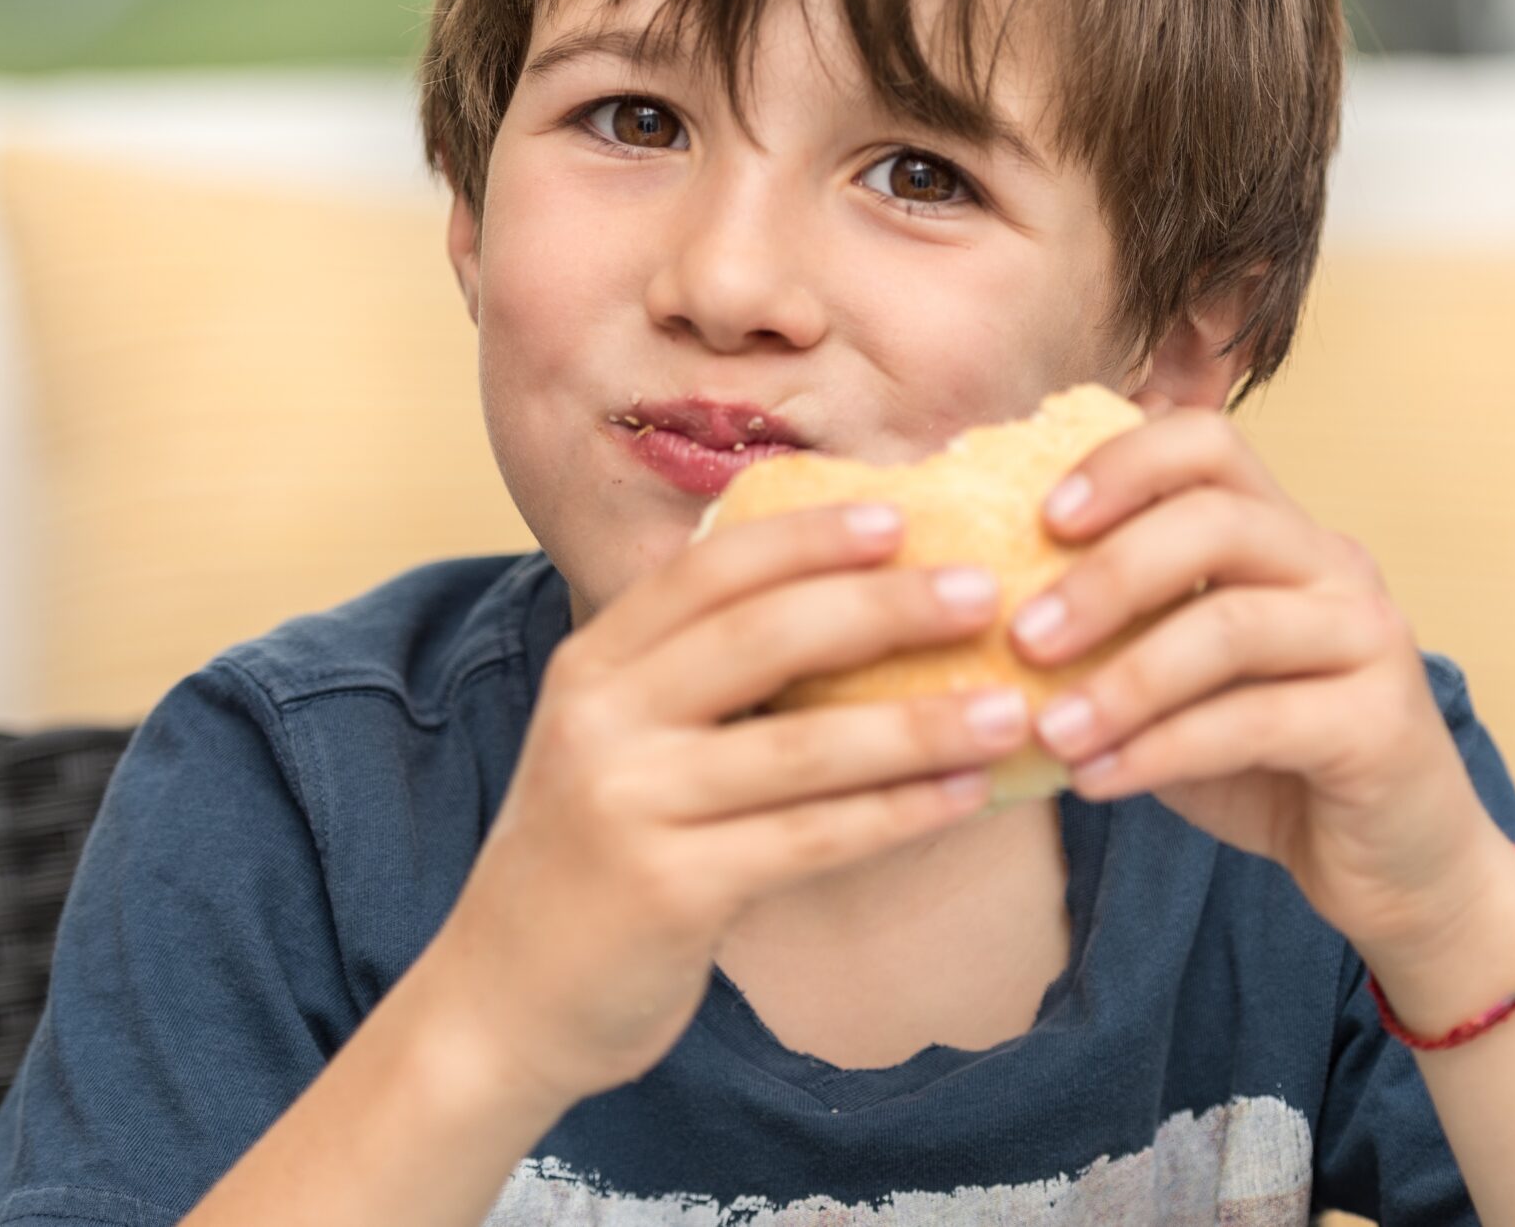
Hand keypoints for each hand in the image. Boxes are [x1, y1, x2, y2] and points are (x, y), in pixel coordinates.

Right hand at [426, 503, 1030, 1107]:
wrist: (503, 1001)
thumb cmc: (593, 858)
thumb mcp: (615, 742)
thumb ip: (694, 679)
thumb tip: (847, 605)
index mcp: (594, 664)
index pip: (708, 570)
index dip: (807, 537)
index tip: (900, 514)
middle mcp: (604, 719)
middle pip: (764, 636)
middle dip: (884, 606)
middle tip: (984, 591)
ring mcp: (632, 804)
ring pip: (805, 746)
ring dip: (921, 723)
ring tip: (1011, 708)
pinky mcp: (671, 889)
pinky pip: (812, 838)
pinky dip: (900, 813)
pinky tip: (968, 796)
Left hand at [1007, 396, 1510, 965]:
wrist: (1393, 865)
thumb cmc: (1266, 762)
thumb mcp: (1179, 682)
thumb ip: (1116, 633)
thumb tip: (980, 606)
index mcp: (1281, 533)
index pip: (1208, 443)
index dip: (1124, 463)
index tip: (1043, 517)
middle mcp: (1334, 565)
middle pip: (1217, 520)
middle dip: (1108, 576)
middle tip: (1026, 638)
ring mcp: (1368, 640)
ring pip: (1234, 625)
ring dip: (1125, 679)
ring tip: (1051, 730)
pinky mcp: (1381, 724)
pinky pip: (1257, 721)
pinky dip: (1163, 750)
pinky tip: (1097, 781)